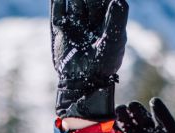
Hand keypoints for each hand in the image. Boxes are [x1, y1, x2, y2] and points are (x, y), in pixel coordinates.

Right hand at [50, 0, 127, 119]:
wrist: (82, 83)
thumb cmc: (103, 65)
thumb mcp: (113, 42)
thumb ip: (116, 20)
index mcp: (107, 25)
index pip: (104, 2)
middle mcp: (91, 23)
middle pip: (89, 0)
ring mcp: (75, 25)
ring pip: (74, 2)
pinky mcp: (61, 29)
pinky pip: (58, 10)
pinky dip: (57, 0)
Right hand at [115, 98, 174, 132]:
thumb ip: (164, 116)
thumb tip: (153, 100)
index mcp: (148, 127)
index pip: (136, 113)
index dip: (134, 109)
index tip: (132, 108)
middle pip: (125, 122)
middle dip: (121, 116)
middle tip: (119, 113)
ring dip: (114, 130)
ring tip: (114, 126)